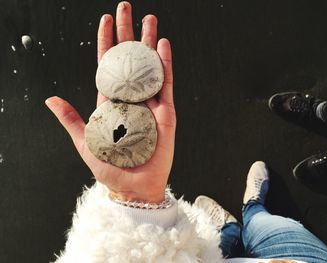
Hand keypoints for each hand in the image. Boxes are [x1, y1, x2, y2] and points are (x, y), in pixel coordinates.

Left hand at [45, 1, 175, 202]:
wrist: (134, 187)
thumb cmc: (110, 168)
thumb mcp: (85, 142)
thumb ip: (71, 119)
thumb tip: (50, 99)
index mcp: (110, 102)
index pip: (108, 66)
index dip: (107, 42)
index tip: (106, 20)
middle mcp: (131, 98)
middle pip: (129, 60)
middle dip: (128, 34)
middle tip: (128, 8)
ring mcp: (149, 103)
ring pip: (149, 66)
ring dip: (149, 43)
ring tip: (150, 20)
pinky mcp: (165, 112)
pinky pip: (165, 83)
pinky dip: (165, 64)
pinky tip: (163, 45)